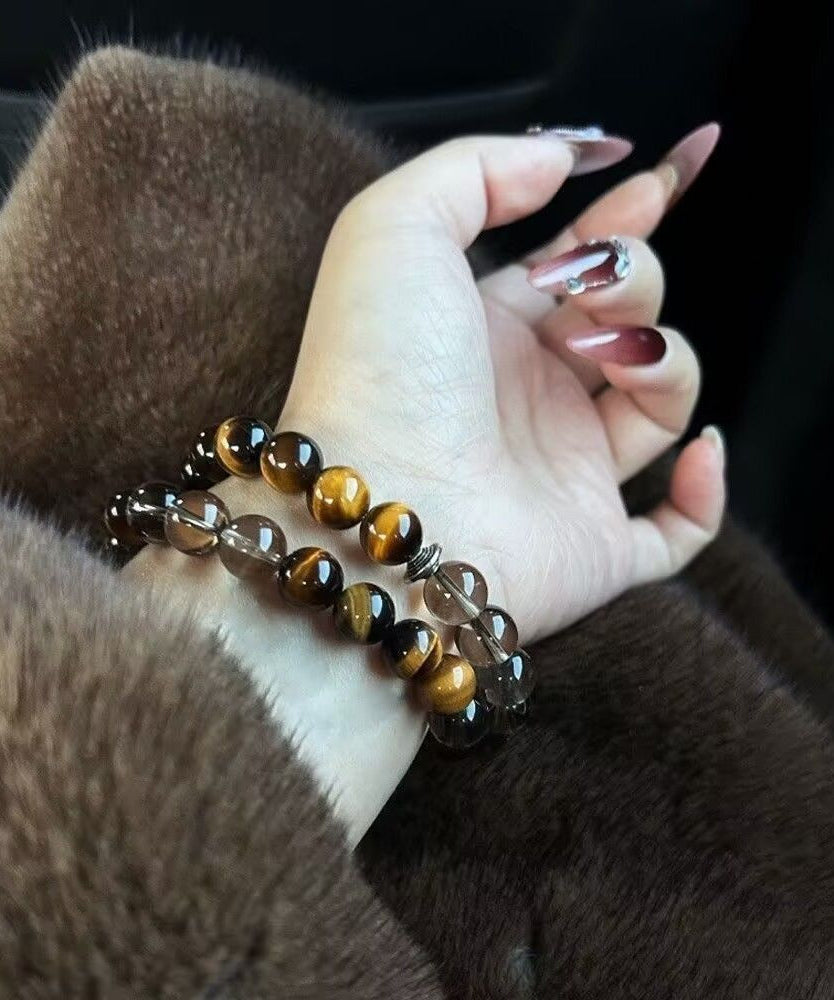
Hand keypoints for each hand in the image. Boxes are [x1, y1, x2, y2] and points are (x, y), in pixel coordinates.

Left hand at [283, 125, 724, 636]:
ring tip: (613, 356)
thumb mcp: (397, 226)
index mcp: (484, 330)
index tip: (662, 181)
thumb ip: (477, 169)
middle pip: (623, 322)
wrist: (379, 507)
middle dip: (633, 281)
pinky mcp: (592, 546)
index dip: (622, 221)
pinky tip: (698, 450)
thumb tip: (559, 159)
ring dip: (666, 360)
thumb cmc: (377, 370)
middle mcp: (526, 399)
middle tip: (588, 288)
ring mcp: (562, 473)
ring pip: (660, 404)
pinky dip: (704, 492)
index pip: (574, 265)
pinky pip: (674, 529)